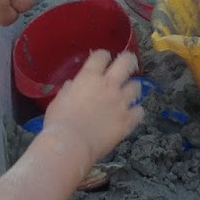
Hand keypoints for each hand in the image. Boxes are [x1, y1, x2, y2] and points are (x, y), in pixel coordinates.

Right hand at [40, 50, 144, 175]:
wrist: (71, 144)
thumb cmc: (59, 122)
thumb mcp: (58, 100)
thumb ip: (69, 90)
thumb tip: (73, 85)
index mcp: (89, 77)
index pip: (102, 55)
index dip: (103, 56)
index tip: (103, 60)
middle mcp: (109, 85)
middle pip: (126, 62)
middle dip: (128, 61)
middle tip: (127, 66)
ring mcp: (121, 101)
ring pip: (137, 86)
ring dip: (132, 89)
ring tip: (127, 95)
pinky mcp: (128, 119)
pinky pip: (140, 111)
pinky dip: (135, 112)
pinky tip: (130, 116)